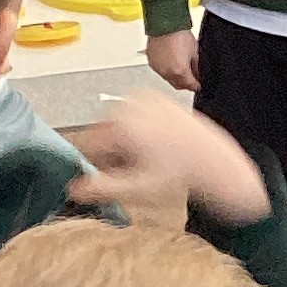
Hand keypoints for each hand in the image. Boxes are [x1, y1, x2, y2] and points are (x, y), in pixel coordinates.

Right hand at [71, 92, 268, 229]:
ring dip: (126, 142)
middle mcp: (129, 103)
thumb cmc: (180, 176)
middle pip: (101, 133)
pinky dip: (138, 129)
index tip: (121, 176)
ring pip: (116, 124)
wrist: (214, 161)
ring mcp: (143, 95)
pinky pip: (132, 115)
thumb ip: (102, 189)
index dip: (100, 166)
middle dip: (114, 153)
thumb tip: (72, 190)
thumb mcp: (138, 189)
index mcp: (120, 123)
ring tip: (152, 156)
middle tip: (141, 168)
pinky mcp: (155, 95)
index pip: (88, 146)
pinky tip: (158, 144)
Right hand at [144, 29, 199, 93]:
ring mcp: (158, 68)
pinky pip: (161, 71)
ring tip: (180, 68)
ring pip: (168, 79)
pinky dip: (166, 70)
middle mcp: (167, 72)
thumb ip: (197, 67)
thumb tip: (198, 75)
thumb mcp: (194, 52)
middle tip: (191, 79)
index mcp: (179, 71)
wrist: (165, 24)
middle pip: (178, 85)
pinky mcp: (152, 62)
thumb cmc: (179, 34)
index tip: (198, 84)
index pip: (190, 86)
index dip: (196, 86)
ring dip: (175, 77)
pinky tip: (171, 63)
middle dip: (186, 84)